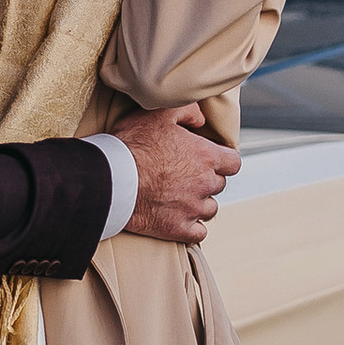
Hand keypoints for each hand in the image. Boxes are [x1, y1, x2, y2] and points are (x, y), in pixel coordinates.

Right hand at [117, 102, 240, 244]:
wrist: (110, 179)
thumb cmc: (132, 144)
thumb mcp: (159, 113)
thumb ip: (187, 111)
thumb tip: (201, 120)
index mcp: (205, 156)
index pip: (233, 162)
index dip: (223, 160)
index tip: (209, 160)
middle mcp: (204, 184)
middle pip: (219, 185)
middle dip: (206, 180)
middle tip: (186, 175)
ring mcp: (192, 209)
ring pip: (210, 209)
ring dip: (200, 203)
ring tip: (181, 197)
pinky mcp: (178, 228)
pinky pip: (199, 233)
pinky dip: (192, 227)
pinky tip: (180, 218)